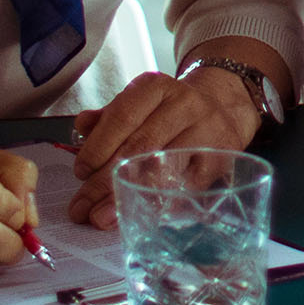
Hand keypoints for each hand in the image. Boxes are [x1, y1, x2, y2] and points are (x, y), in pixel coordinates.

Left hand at [69, 65, 263, 224]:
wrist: (222, 107)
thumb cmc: (170, 110)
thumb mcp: (140, 102)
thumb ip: (109, 116)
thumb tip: (82, 126)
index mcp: (156, 87)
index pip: (122, 116)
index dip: (98, 147)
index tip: (80, 173)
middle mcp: (184, 104)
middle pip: (139, 146)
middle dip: (105, 182)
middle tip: (82, 208)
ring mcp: (206, 131)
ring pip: (163, 168)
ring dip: (129, 196)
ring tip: (102, 217)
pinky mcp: (221, 157)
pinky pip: (187, 185)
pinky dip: (162, 203)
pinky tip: (142, 216)